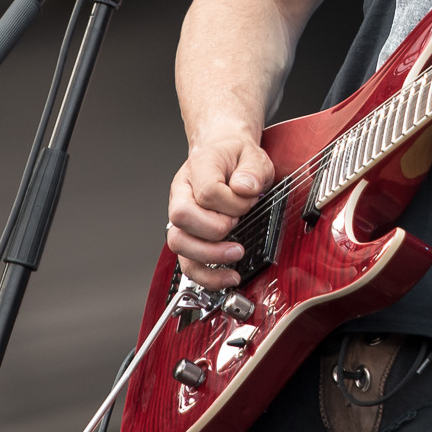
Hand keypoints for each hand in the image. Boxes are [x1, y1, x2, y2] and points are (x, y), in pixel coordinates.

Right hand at [166, 119, 272, 287]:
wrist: (224, 157)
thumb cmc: (235, 158)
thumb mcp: (253, 155)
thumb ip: (252, 169)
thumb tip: (245, 187)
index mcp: (199, 168)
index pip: (207, 191)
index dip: (232, 202)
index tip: (248, 200)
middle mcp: (182, 193)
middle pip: (181, 217)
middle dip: (216, 227)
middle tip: (237, 223)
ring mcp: (181, 216)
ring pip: (178, 242)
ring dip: (209, 254)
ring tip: (236, 253)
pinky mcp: (188, 236)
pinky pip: (187, 263)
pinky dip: (207, 275)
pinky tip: (228, 276)